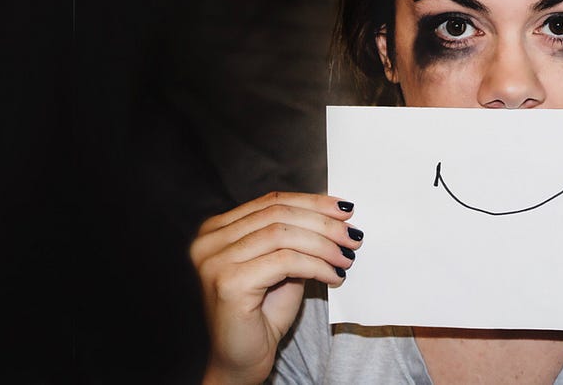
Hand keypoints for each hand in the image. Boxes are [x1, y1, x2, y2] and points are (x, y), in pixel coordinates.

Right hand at [189, 192, 362, 383]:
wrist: (242, 360)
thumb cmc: (262, 315)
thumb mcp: (282, 266)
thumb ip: (296, 238)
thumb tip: (335, 214)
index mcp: (217, 230)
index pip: (271, 202)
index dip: (312, 202)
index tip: (346, 209)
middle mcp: (209, 241)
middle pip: (278, 215)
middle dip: (323, 223)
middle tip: (353, 236)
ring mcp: (215, 261)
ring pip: (283, 235)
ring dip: (324, 245)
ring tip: (347, 258)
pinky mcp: (228, 282)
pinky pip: (285, 261)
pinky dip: (317, 266)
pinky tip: (334, 276)